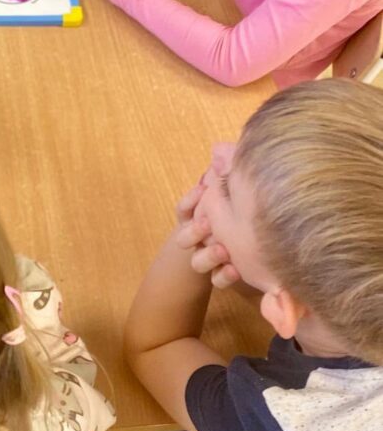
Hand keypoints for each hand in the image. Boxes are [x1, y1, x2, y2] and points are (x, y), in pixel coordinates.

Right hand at [174, 147, 241, 288]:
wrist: (245, 248)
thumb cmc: (238, 212)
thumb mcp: (229, 193)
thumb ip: (223, 176)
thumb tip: (221, 150)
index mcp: (199, 215)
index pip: (185, 209)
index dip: (190, 202)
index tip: (203, 191)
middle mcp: (200, 237)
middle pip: (184, 238)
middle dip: (194, 231)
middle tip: (208, 223)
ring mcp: (210, 258)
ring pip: (198, 262)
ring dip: (208, 256)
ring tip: (224, 250)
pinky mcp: (225, 275)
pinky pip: (217, 280)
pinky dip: (223, 276)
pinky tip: (235, 269)